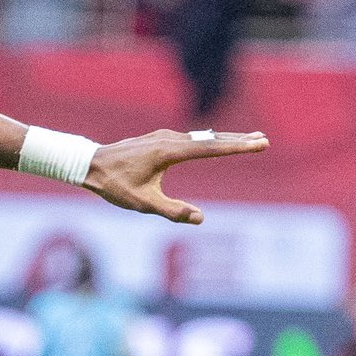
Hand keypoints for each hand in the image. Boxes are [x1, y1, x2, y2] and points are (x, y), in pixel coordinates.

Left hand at [85, 129, 267, 224]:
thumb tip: (200, 219)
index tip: (258, 144)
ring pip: (201, 137)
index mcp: (168, 152)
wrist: (91, 165)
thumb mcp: (143, 204)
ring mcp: (164, 136)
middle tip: (264, 140)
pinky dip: (209, 140)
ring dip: (226, 139)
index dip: (237, 147)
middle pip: (210, 139)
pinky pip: (191, 139)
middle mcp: (169, 139)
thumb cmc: (116, 186)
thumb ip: (172, 211)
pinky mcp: (159, 138)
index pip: (210, 148)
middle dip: (238, 140)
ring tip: (249, 140)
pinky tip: (217, 143)